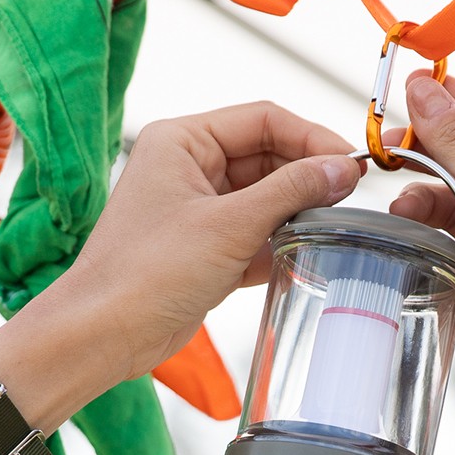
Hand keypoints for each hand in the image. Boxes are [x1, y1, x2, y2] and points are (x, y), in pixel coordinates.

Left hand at [0, 102, 360, 454]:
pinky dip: (279, 243)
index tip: (350, 163)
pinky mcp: (204, 248)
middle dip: (307, 176)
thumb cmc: (143, 274)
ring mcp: (196, 209)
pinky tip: (306, 255)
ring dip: (296, 211)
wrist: (104, 334)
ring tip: (332, 226)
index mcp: (182, 141)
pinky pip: (254, 233)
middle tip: (348, 197)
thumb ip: (290, 192)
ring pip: (264, 197)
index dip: (311, 137)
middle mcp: (187, 167)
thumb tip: (339, 168)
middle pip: (267, 156)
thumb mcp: (229, 226)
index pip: (262, 119)